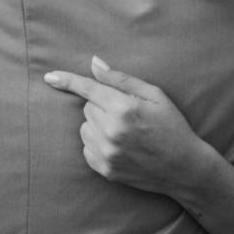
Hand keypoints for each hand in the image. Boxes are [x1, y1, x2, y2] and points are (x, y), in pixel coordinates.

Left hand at [43, 56, 210, 196]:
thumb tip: (94, 63)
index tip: (49, 76)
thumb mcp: (155, 95)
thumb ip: (121, 79)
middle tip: (126, 114)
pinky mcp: (105, 169)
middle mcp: (112, 131)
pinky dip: (98, 144)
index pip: (88, 89)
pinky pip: (87, 148)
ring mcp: (107, 153)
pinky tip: (120, 146)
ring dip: (98, 126)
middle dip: (102, 106)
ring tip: (124, 132)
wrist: (185, 168)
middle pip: (88, 108)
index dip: (68, 81)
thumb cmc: (172, 126)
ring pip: (85, 128)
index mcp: (124, 108)